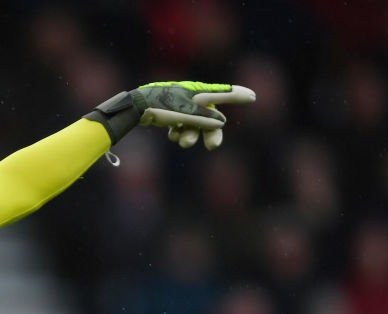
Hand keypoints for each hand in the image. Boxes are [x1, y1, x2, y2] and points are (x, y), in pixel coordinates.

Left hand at [85, 81, 255, 149]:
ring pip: (194, 125)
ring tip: (181, 142)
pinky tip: (172, 134)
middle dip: (210, 132)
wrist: (135, 108)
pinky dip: (178, 132)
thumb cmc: (161, 107)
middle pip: (209, 117)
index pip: (222, 94)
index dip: (236, 96)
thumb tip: (221, 122)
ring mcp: (180, 106)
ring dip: (190, 135)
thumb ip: (204, 118)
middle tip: (212, 146)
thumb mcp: (185, 113)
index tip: (252, 96)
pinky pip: (180, 126)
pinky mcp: (169, 114)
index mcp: (198, 93)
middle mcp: (191, 97)